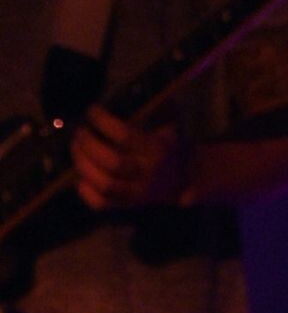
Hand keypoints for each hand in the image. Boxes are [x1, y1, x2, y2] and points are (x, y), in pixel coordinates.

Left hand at [71, 106, 185, 210]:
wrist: (185, 181)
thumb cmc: (170, 149)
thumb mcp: (165, 130)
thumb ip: (144, 119)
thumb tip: (108, 107)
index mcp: (157, 150)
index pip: (125, 136)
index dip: (103, 122)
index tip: (92, 111)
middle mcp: (148, 173)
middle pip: (111, 161)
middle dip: (88, 144)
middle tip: (80, 132)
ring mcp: (138, 192)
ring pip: (104, 183)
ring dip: (83, 164)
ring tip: (76, 148)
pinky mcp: (129, 205)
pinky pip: (102, 203)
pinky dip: (86, 191)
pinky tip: (81, 177)